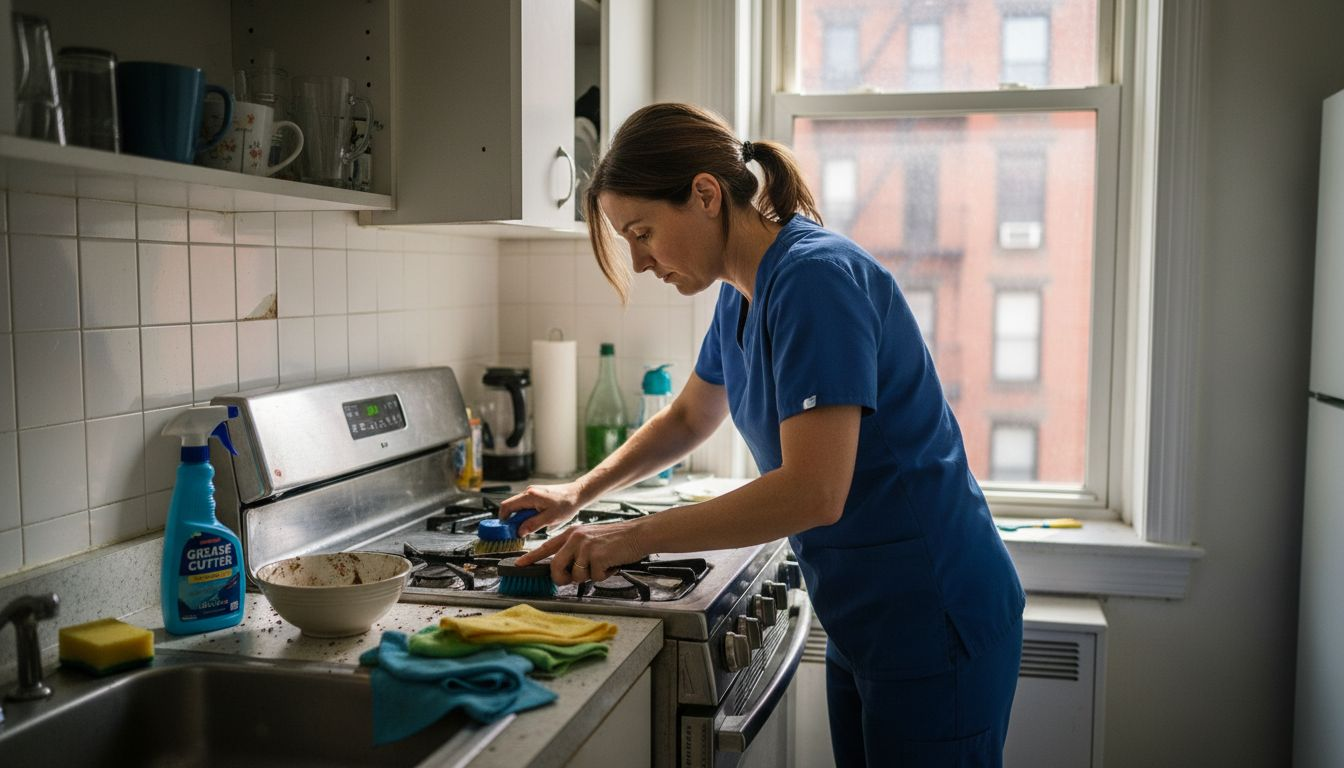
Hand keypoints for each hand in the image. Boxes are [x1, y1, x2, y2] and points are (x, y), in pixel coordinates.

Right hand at [498, 482, 584, 536]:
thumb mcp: (550, 519)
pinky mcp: (536, 494)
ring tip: (531, 526)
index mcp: (529, 496)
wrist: (577, 494)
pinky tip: (536, 520)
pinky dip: (526, 514)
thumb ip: (532, 525)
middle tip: (519, 532)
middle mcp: (528, 492)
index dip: (503, 519)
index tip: (507, 530)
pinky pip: (525, 505)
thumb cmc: (566, 504)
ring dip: (520, 518)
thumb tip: (519, 532)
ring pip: (518, 506)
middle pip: (511, 506)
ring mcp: (532, 492)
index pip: (506, 506)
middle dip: (512, 520)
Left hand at [515, 520, 648, 585]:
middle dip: (562, 579)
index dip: (531, 557)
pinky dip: (604, 575)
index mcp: (572, 533)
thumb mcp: (591, 539)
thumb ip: (576, 552)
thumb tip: (567, 572)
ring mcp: (585, 547)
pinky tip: (611, 563)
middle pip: (555, 567)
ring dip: (590, 575)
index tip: (519, 564)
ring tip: (602, 563)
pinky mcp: (596, 556)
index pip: (546, 547)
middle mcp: (575, 538)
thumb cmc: (617, 539)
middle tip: (571, 579)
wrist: (638, 534)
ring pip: (576, 575)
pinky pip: (594, 577)